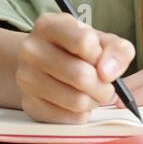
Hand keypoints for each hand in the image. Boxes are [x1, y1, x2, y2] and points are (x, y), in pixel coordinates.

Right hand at [16, 13, 135, 123]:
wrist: (47, 63)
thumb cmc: (80, 49)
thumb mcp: (103, 40)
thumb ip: (117, 50)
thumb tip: (108, 73)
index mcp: (48, 25)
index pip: (84, 42)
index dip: (101, 55)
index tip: (101, 59)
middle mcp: (30, 49)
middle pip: (81, 75)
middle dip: (104, 86)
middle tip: (106, 85)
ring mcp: (25, 78)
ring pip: (76, 101)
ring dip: (95, 101)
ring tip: (94, 93)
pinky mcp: (28, 104)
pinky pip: (68, 118)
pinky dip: (82, 114)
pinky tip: (79, 101)